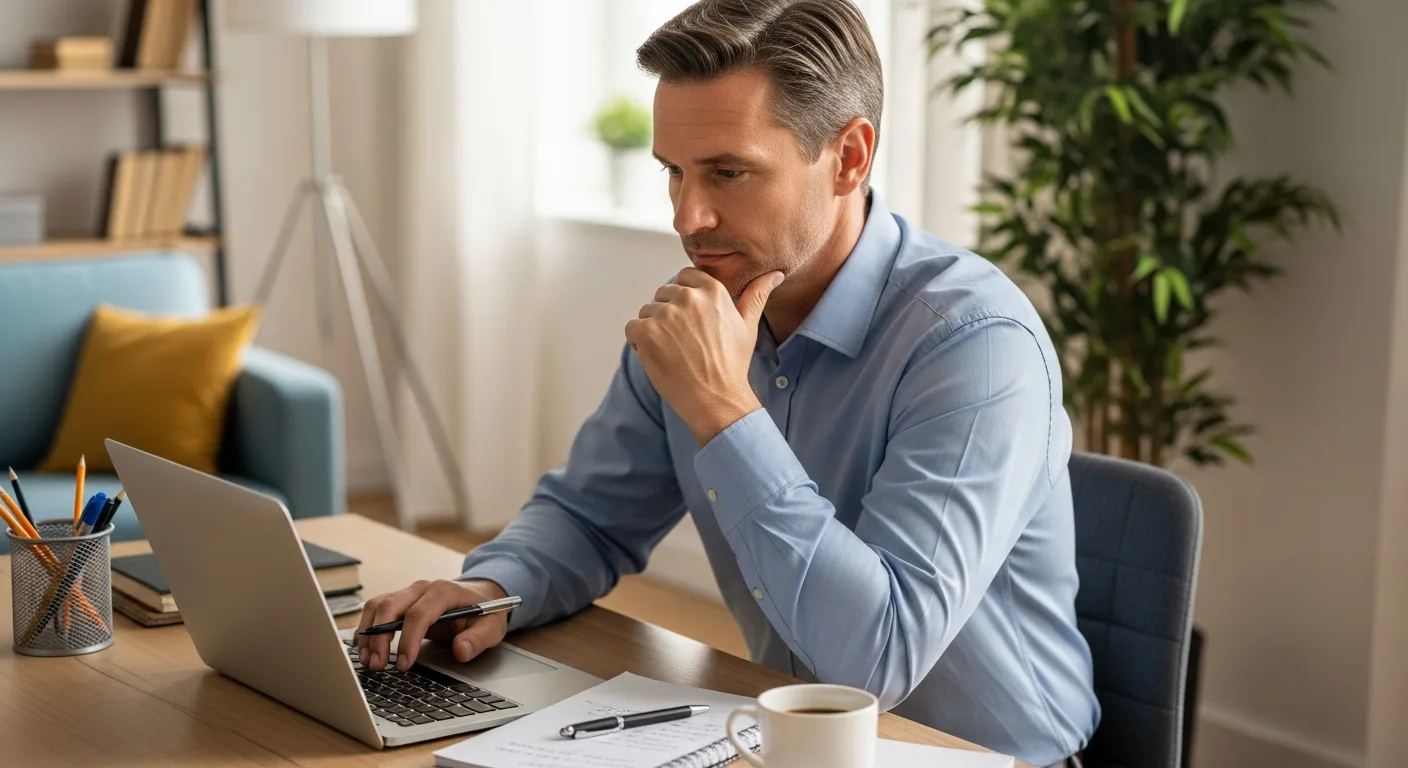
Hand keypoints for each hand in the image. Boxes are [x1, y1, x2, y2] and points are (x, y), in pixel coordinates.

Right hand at [354, 579, 508, 671]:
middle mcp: (422, 588)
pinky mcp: (400, 600)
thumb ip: (477, 639)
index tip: (404, 664)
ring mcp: (408, 592)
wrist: (480, 595)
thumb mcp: (491, 627)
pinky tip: (365, 649)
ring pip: (378, 606)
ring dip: (368, 633)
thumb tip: (460, 651)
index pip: (419, 614)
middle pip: (390, 607)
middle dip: (379, 638)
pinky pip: (376, 609)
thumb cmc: (484, 611)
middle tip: (378, 665)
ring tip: (367, 660)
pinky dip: (367, 629)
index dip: (408, 640)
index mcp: (444, 591)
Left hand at [625, 269, 784, 444]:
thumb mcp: (748, 326)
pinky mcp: (647, 332)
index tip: (691, 321)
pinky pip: (632, 328)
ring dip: (654, 330)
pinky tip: (658, 357)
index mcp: (712, 291)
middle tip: (685, 343)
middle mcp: (688, 297)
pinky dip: (638, 342)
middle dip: (668, 315)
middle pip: (663, 294)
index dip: (683, 299)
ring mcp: (665, 314)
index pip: (685, 277)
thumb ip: (756, 295)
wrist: (716, 399)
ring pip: (647, 312)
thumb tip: (774, 274)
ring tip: (674, 352)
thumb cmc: (732, 365)